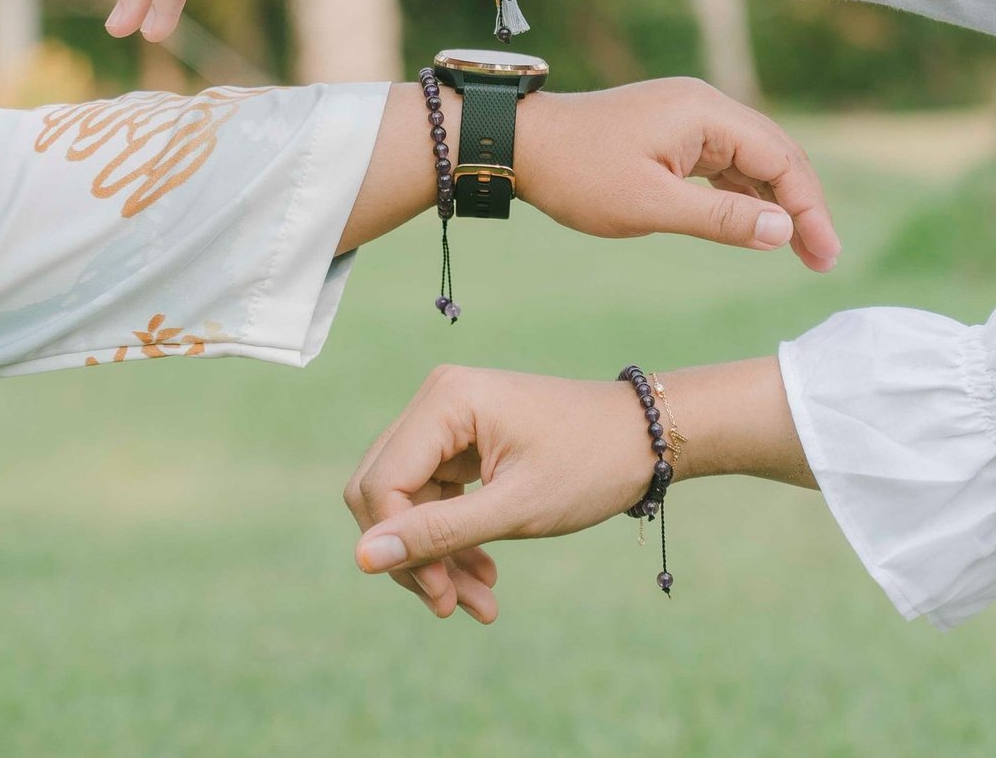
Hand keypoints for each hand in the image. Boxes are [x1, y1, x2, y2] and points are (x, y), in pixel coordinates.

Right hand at [345, 365, 661, 623]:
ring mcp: (448, 420)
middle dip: (416, 556)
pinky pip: (435, 498)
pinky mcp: (462, 442)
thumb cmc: (588, 465)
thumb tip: (362, 559)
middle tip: (452, 606)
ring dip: (437, 557)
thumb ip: (437, 533)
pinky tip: (485, 577)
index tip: (439, 597)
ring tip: (480, 605)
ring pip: (409, 502)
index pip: (382, 483)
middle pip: (386, 493)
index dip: (399, 547)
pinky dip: (454, 540)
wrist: (644, 440)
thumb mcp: (514, 508)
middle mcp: (437, 400)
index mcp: (445, 400)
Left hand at [520, 79, 839, 271]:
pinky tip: (757, 228)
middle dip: (802, 206)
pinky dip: (744, 195)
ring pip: (752, 159)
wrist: (521, 145)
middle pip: (775, 154)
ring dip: (776, 203)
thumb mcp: (652, 206)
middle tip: (823, 260)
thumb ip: (722, 220)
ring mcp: (688, 117)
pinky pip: (725, 162)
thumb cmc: (579, 173)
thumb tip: (784, 231)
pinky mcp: (673, 132)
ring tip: (801, 252)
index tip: (825, 256)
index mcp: (705, 112)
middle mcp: (704, 105)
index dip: (809, 208)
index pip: (781, 158)